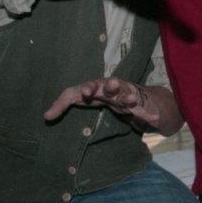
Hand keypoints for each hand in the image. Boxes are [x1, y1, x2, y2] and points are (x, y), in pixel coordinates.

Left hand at [44, 77, 158, 129]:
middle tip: (113, 84)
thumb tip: (45, 117)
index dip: (89, 88)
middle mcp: (113, 89)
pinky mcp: (138, 106)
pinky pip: (144, 110)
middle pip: (112, 86)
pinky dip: (150, 114)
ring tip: (130, 101)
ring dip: (129, 97)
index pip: (92, 85)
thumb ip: (62, 104)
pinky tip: (155, 118)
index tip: (85, 92)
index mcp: (97, 86)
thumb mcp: (80, 97)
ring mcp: (126, 96)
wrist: (125, 93)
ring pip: (128, 95)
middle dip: (112, 85)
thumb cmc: (98, 94)